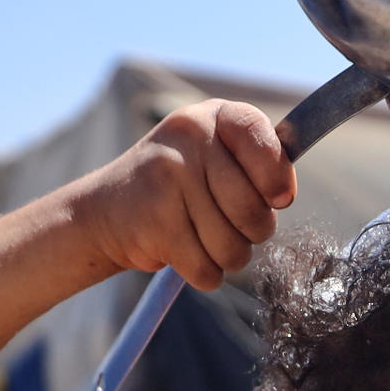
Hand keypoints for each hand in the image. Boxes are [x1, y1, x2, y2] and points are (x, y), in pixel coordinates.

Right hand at [72, 100, 295, 292]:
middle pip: (254, 210)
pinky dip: (203, 273)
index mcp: (211, 117)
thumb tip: (285, 193)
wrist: (104, 212)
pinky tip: (181, 251)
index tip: (279, 198)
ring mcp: (169, 178)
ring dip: (226, 256)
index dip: (277, 175)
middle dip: (252, 232)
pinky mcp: (156, 222)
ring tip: (201, 236)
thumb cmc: (178, 189)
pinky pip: (208, 269)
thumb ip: (257, 164)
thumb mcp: (214, 157)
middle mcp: (189, 139)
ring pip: (234, 248)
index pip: (260, 136)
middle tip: (227, 223)